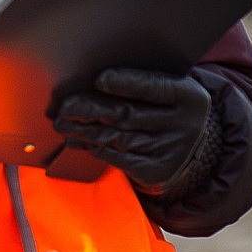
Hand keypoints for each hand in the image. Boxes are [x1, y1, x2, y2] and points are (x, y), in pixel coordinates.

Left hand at [52, 68, 215, 195]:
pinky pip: (121, 160)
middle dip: (92, 110)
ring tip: (63, 124)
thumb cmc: (164, 106)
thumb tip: (91, 82)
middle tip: (64, 107)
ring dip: (87, 132)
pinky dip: (98, 149)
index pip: (154, 87)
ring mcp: (174, 152)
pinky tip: (80, 141)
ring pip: (121, 139)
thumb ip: (138, 83)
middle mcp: (186, 125)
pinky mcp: (159, 172)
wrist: (187, 144)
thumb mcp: (164, 89)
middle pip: (131, 115)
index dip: (126, 83)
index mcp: (188, 96)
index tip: (99, 80)